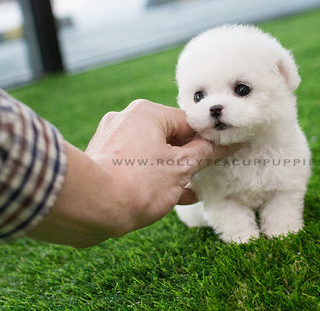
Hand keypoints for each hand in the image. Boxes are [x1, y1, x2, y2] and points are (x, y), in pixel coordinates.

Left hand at [29, 100, 235, 246]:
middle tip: (204, 177)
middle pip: (171, 136)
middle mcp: (127, 118)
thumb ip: (207, 154)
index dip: (208, 142)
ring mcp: (112, 138)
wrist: (89, 207)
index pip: (189, 122)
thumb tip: (230, 143)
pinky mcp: (103, 158)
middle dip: (189, 158)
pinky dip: (152, 175)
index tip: (220, 158)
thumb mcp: (181, 169)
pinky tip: (169, 197)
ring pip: (153, 151)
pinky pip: (136, 162)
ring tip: (189, 191)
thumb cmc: (138, 185)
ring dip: (172, 170)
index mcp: (147, 112)